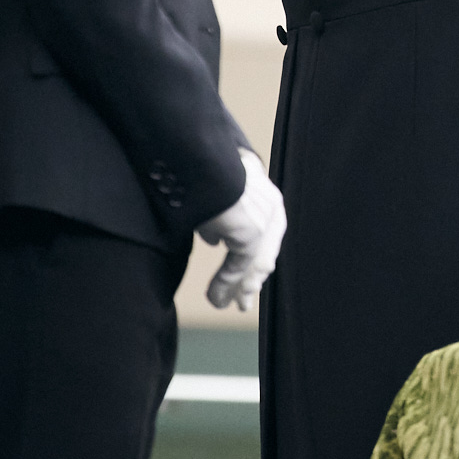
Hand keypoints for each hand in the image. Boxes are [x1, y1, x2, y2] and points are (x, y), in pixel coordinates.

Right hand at [196, 150, 286, 309]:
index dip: (254, 258)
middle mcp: (268, 203)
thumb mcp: (209, 194)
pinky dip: (227, 284)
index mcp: (261, 190)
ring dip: (238, 287)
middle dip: (252, 278)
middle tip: (242, 302)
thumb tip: (215, 238)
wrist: (191, 152)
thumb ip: (217, 217)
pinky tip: (216, 298)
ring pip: (253, 261)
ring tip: (227, 305)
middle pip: (264, 250)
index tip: (246, 280)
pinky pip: (241, 265)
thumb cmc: (193, 165)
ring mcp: (262, 216)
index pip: (264, 231)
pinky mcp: (251, 230)